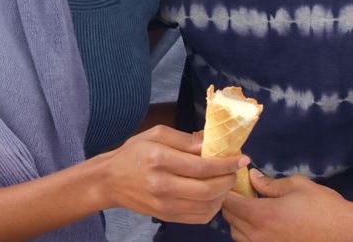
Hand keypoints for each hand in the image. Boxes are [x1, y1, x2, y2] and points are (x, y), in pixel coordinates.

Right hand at [94, 125, 248, 223]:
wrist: (110, 180)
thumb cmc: (134, 153)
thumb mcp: (156, 134)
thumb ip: (185, 139)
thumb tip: (211, 143)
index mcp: (160, 160)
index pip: (202, 166)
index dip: (226, 163)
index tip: (241, 158)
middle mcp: (163, 185)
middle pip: (209, 189)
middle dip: (229, 179)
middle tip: (235, 170)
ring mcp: (165, 205)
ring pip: (207, 206)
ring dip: (224, 194)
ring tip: (226, 181)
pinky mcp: (167, 216)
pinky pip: (199, 217)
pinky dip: (213, 208)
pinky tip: (214, 195)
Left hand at [221, 169, 352, 241]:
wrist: (346, 232)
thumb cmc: (323, 207)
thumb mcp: (297, 186)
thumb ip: (269, 183)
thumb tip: (252, 178)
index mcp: (262, 215)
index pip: (228, 203)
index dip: (228, 189)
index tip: (234, 180)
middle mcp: (259, 235)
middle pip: (229, 219)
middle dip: (231, 203)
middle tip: (242, 191)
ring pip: (237, 234)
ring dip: (238, 220)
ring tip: (252, 207)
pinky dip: (248, 233)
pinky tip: (262, 223)